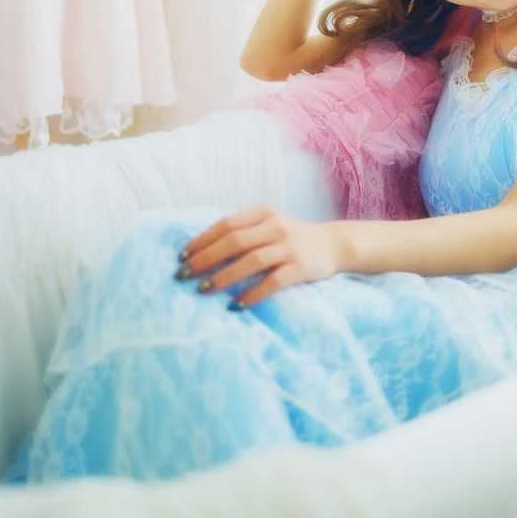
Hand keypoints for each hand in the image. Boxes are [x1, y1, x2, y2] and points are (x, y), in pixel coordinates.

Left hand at [175, 206, 343, 308]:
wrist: (334, 244)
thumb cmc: (292, 237)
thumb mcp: (269, 225)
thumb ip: (244, 232)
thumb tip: (202, 251)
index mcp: (263, 213)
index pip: (226, 224)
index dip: (202, 239)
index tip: (182, 256)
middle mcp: (275, 226)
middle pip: (234, 241)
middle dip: (206, 258)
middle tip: (184, 275)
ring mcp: (289, 247)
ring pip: (251, 260)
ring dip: (225, 276)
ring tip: (204, 289)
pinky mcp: (300, 267)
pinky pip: (272, 281)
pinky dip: (253, 293)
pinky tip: (237, 304)